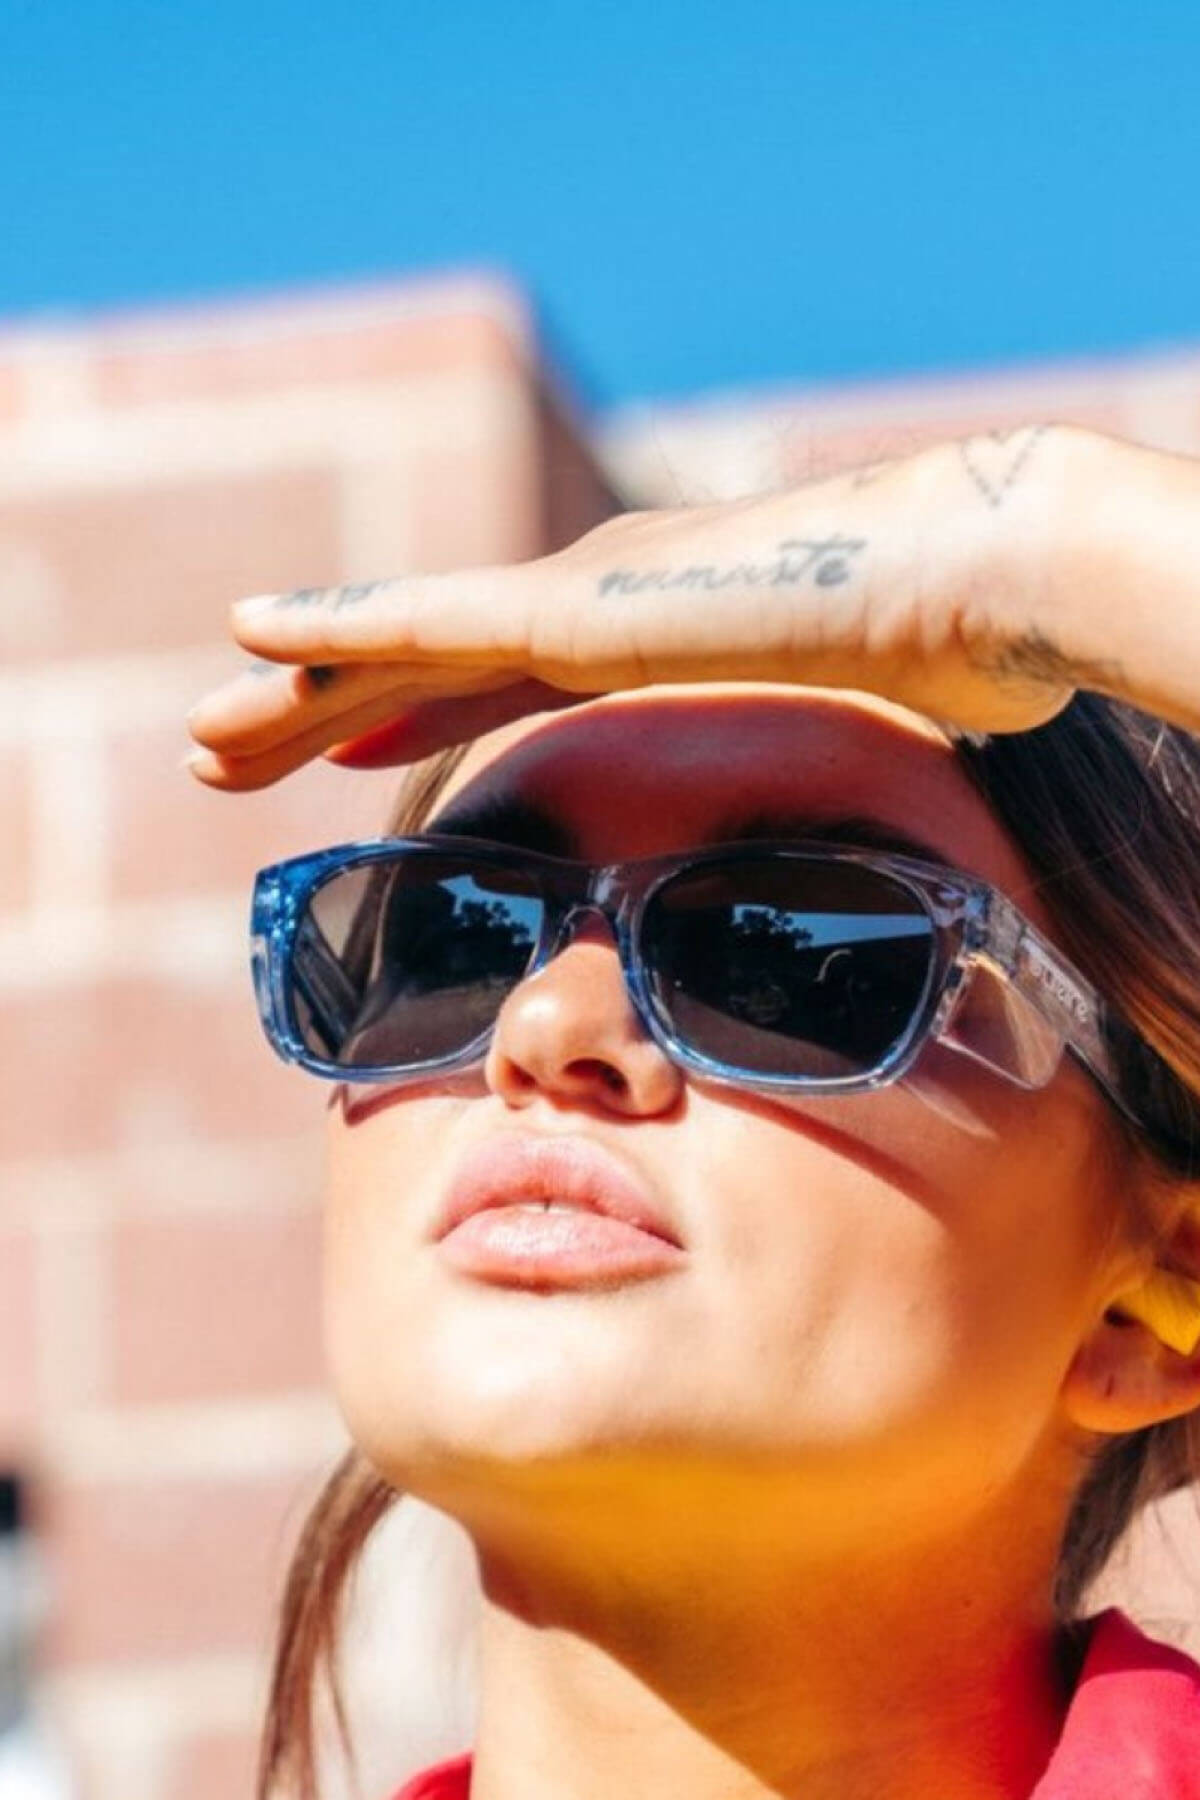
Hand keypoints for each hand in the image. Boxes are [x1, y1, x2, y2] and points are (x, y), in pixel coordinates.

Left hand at [185, 424, 1189, 790]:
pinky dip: (334, 628)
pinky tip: (247, 634)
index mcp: (641, 638)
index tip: (351, 749)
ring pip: (400, 649)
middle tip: (232, 760)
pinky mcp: (578, 606)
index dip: (413, 715)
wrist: (978, 583)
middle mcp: (591, 605)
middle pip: (425, 670)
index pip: (497, 681)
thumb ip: (803, 790)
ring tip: (205, 742)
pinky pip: (425, 619)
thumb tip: (843, 862)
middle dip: (324, 718)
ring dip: (297, 694)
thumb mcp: (842, 754)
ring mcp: (579, 598)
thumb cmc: (940, 665)